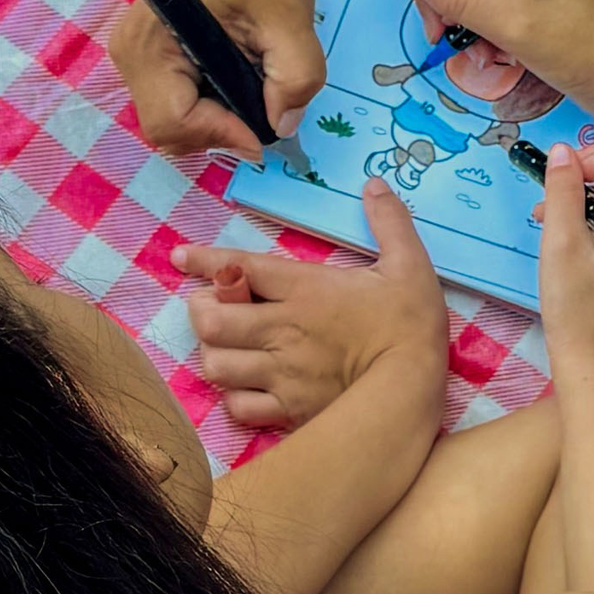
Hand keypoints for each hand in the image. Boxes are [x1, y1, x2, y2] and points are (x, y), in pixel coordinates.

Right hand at [108, 0, 323, 163]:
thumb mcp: (291, 15)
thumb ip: (294, 77)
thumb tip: (283, 126)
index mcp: (151, 43)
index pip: (173, 124)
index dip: (224, 134)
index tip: (270, 122)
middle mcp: (133, 54)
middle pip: (171, 130)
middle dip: (223, 128)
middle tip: (269, 100)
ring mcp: (142, 52)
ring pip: (178, 119)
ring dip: (222, 114)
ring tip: (260, 78)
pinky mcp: (159, 48)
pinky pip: (183, 97)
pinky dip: (216, 99)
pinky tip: (245, 69)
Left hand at [172, 177, 449, 428]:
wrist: (412, 388)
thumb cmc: (410, 323)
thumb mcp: (410, 264)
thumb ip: (391, 222)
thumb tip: (374, 184)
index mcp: (305, 289)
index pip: (240, 267)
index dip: (205, 260)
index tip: (180, 256)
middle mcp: (281, 329)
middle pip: (212, 320)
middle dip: (201, 310)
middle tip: (211, 307)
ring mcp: (280, 373)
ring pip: (217, 364)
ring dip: (214, 353)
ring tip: (225, 347)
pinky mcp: (287, 409)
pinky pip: (239, 406)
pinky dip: (234, 396)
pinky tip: (245, 387)